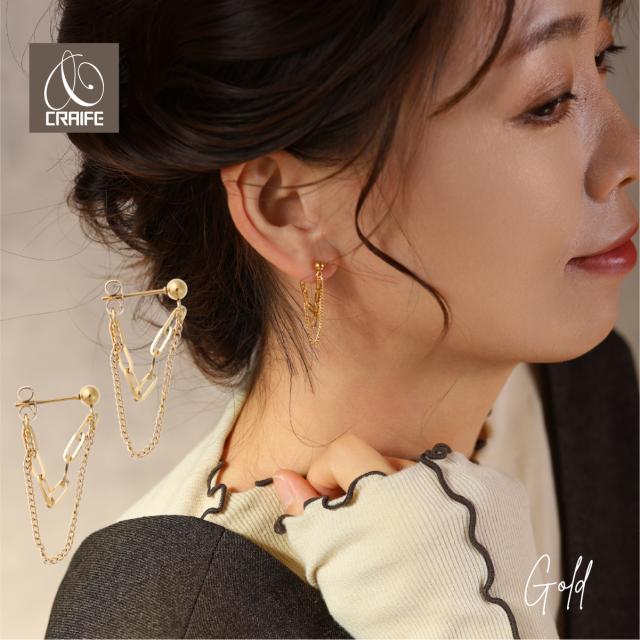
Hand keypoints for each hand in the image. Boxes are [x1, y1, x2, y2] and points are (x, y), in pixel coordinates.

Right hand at [270, 433, 558, 639]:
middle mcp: (431, 474)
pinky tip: (446, 538)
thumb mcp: (341, 571)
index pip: (343, 449)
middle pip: (381, 459)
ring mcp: (470, 479)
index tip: (332, 507)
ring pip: (419, 470)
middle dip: (369, 488)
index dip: (327, 476)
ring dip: (408, 493)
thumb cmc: (400, 612)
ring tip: (415, 538)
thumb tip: (283, 477)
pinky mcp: (500, 489)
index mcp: (387, 491)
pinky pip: (457, 481)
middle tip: (376, 532)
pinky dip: (445, 501)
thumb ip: (310, 517)